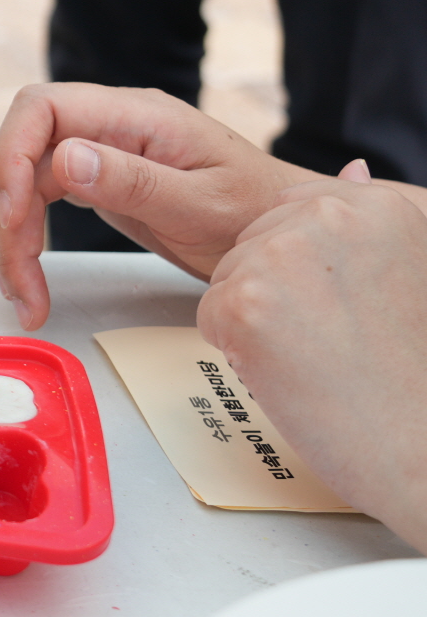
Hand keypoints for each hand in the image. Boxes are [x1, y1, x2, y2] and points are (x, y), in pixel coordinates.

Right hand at [0, 84, 317, 328]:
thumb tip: (65, 159)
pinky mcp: (90, 180)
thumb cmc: (257, 215)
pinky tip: (29, 280)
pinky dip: (21, 241)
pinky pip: (32, 201)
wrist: (285, 233)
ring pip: (14, 178)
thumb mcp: (203, 204)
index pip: (38, 107)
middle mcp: (106, 125)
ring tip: (22, 293)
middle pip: (14, 148)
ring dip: (4, 235)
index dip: (12, 156)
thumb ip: (135, 181)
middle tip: (18, 280)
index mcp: (135, 114)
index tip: (14, 216)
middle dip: (1, 214)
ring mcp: (95, 151)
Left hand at [198, 175, 426, 550]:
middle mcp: (326, 218)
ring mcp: (280, 257)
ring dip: (256, 320)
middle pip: (252, 242)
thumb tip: (349, 171)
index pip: (292, 208)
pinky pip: (210, 317)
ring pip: (228, 278)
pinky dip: (239, 351)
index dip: (304, 267)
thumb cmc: (416, 374)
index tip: (339, 302)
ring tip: (317, 355)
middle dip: (274, 291)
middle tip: (329, 337)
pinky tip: (291, 370)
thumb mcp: (410, 268)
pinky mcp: (242, 304)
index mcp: (374, 205)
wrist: (420, 445)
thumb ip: (368, 220)